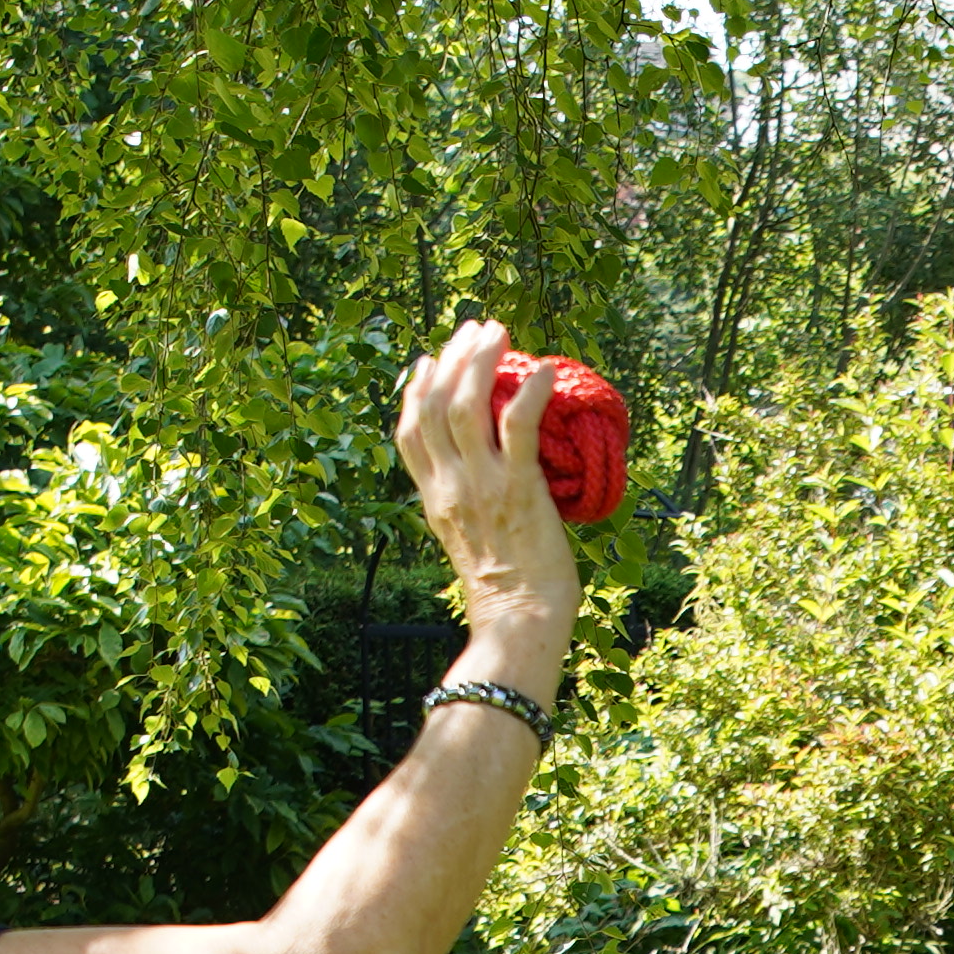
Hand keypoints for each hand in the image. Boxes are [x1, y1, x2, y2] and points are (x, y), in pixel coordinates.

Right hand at [393, 320, 581, 655]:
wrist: (518, 623)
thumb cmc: (506, 594)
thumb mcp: (468, 543)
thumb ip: (466, 506)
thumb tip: (487, 482)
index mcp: (434, 500)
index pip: (409, 432)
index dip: (416, 391)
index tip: (430, 362)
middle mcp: (450, 486)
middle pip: (434, 405)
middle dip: (451, 359)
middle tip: (473, 331)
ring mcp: (481, 484)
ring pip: (468, 403)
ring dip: (482, 360)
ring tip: (499, 333)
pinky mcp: (519, 487)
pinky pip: (518, 423)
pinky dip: (531, 390)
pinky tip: (545, 371)